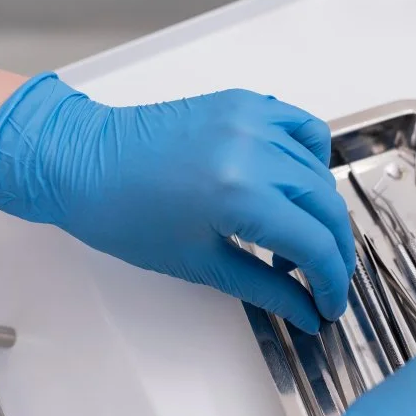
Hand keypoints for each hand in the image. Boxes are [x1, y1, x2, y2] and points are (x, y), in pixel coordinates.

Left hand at [0, 73, 355, 333]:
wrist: (79, 161)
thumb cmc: (121, 214)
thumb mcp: (200, 263)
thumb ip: (265, 287)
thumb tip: (306, 312)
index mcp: (239, 194)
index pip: (315, 243)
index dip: (332, 281)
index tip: (330, 304)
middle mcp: (254, 150)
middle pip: (327, 207)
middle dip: (336, 252)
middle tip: (326, 281)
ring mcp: (251, 120)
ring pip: (319, 171)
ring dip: (321, 212)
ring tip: (297, 242)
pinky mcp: (244, 104)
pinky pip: (301, 127)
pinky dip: (311, 159)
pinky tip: (296, 185)